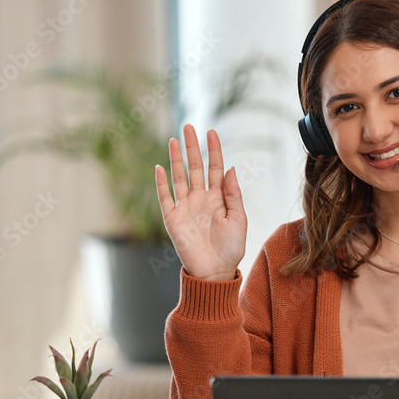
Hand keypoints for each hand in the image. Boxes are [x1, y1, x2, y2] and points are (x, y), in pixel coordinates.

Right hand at [155, 124, 246, 280]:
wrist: (215, 272)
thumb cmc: (230, 248)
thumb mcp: (238, 219)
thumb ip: (234, 194)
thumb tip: (231, 168)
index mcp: (219, 198)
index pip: (215, 168)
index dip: (213, 150)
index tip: (211, 131)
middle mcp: (201, 199)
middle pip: (195, 167)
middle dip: (192, 147)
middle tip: (188, 126)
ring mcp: (185, 207)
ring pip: (180, 178)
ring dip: (177, 159)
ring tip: (174, 140)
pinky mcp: (173, 219)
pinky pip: (165, 198)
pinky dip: (161, 183)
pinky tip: (160, 167)